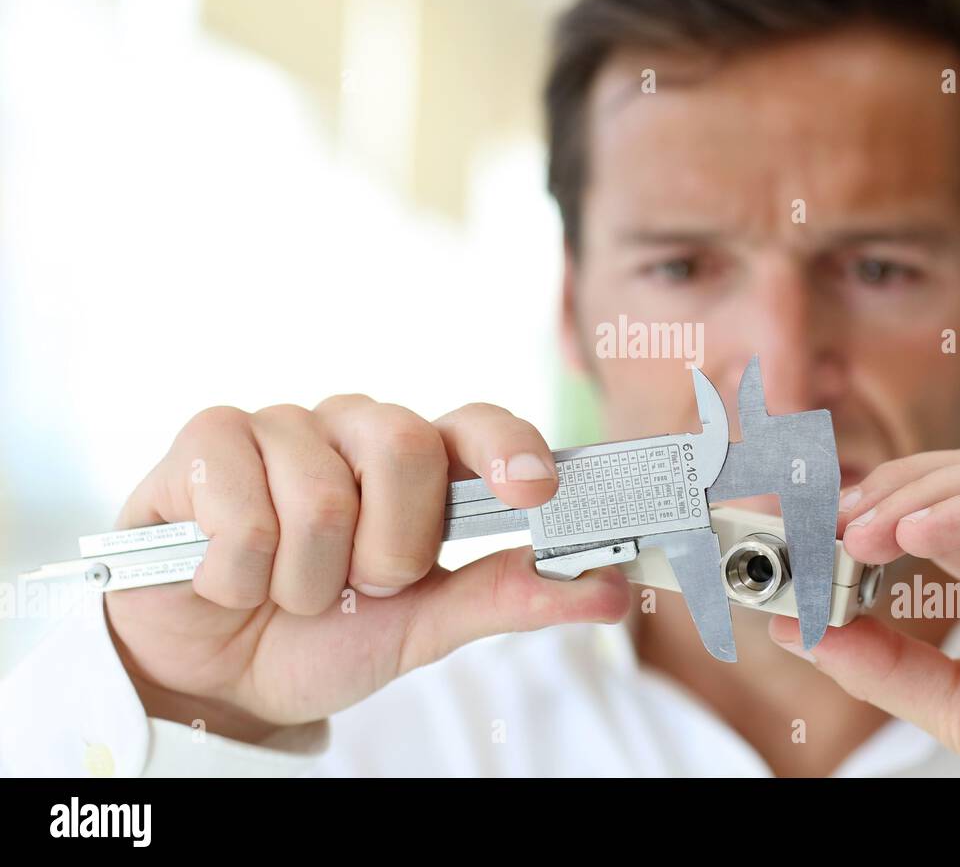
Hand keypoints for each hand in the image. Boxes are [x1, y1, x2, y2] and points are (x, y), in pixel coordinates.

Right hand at [106, 397, 629, 741]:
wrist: (218, 675)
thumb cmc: (326, 637)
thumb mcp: (426, 626)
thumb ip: (511, 596)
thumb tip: (610, 588)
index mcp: (421, 461)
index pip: (477, 425)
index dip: (509, 447)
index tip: (536, 490)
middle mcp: (357, 428)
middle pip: (404, 446)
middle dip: (387, 549)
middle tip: (360, 584)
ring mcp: (280, 426)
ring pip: (320, 497)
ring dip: (306, 581)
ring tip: (287, 590)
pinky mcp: (208, 441)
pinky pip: (241, 509)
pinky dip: (238, 574)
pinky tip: (228, 576)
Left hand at [770, 444, 959, 775]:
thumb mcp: (956, 701)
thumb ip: (883, 661)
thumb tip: (805, 626)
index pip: (953, 501)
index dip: (887, 503)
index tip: (825, 527)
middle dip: (897, 491)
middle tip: (836, 525)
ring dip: (923, 496)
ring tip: (865, 532)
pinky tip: (917, 533)